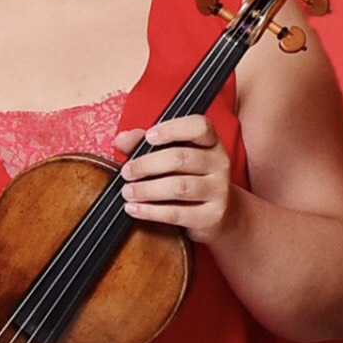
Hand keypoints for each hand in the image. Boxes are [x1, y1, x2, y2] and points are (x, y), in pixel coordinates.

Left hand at [117, 115, 236, 243]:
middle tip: (127, 172)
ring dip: (147, 189)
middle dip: (147, 165)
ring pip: (178, 187)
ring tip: (128, 191)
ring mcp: (219, 190)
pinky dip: (150, 211)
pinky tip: (134, 208)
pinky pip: (177, 213)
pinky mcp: (212, 215)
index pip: (199, 127)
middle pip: (181, 158)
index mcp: (211, 141)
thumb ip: (144, 143)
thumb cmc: (187, 176)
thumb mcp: (170, 154)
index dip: (172, 130)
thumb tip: (122, 139)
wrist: (215, 211)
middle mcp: (219, 162)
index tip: (148, 137)